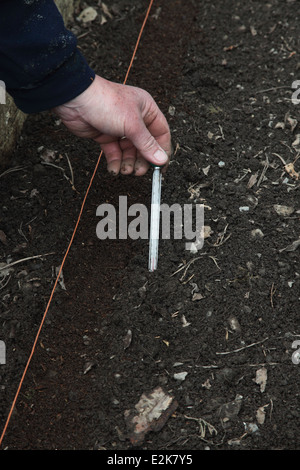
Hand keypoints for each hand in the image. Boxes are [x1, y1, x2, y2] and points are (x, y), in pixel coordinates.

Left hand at [53, 75, 170, 175]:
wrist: (75, 100)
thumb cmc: (106, 102)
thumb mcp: (132, 124)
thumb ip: (147, 144)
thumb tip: (161, 159)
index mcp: (147, 109)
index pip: (161, 133)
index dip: (162, 151)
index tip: (161, 167)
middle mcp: (135, 118)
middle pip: (145, 145)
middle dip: (142, 160)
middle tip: (139, 171)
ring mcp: (120, 128)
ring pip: (129, 151)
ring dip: (128, 163)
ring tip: (125, 170)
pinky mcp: (106, 135)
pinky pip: (114, 153)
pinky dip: (115, 162)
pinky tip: (114, 169)